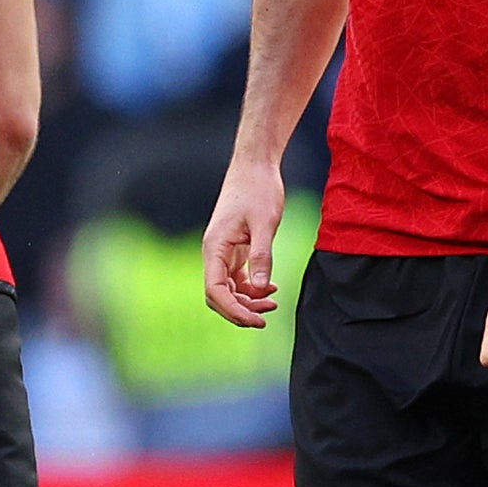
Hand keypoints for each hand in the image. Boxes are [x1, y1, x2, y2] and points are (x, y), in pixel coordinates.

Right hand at [201, 156, 285, 325]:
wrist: (255, 165)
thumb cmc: (258, 189)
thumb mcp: (265, 224)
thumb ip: (262, 257)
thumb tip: (260, 288)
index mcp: (215, 247)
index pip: (215, 290)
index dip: (233, 311)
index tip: (256, 321)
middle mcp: (214, 252)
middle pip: (218, 295)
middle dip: (240, 310)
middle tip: (266, 318)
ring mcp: (223, 251)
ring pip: (229, 288)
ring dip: (248, 301)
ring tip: (273, 303)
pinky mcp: (234, 248)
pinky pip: (237, 277)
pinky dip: (251, 288)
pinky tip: (271, 288)